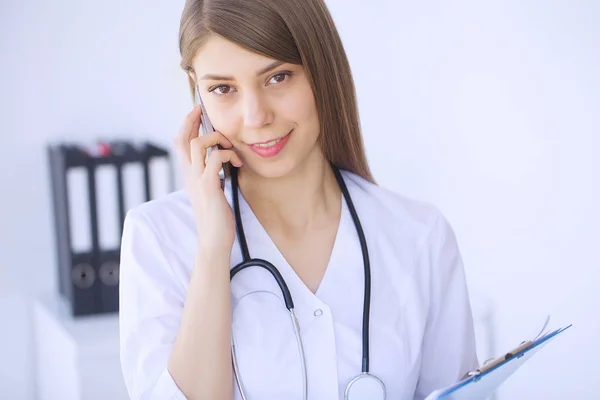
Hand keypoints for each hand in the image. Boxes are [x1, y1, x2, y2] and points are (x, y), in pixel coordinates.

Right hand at [173, 105, 242, 250]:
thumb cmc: (216, 217)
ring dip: (215, 138)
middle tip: (203, 111)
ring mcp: (198, 180)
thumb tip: (221, 160)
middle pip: (182, 139)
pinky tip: (238, 162)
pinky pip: (215, 159)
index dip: (186, 125)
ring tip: (230, 146)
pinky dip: (228, 154)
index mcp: (190, 175)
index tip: (196, 112)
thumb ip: (212, 175)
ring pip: (196, 144)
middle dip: (192, 121)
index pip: (180, 144)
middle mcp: (189, 175)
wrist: (213, 239)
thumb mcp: (212, 191)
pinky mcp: (209, 186)